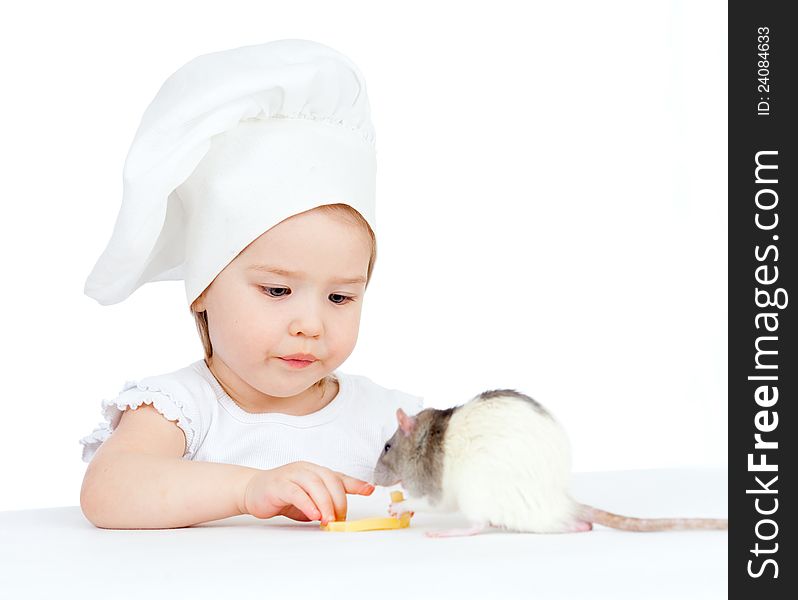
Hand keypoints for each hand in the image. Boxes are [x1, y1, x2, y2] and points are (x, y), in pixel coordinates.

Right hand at [243, 461, 374, 524]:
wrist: (252, 490)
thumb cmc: (283, 495)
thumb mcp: (308, 499)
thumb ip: (322, 504)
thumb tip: (338, 518)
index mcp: (316, 472)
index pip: (339, 477)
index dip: (355, 483)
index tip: (370, 490)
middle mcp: (307, 469)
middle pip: (330, 480)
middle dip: (339, 501)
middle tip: (340, 519)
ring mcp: (292, 474)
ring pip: (315, 485)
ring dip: (325, 503)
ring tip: (329, 520)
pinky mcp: (279, 484)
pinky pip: (296, 492)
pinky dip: (307, 504)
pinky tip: (313, 514)